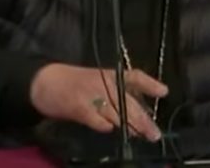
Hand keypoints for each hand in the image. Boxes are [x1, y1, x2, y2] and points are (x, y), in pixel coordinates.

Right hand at [29, 64, 167, 140]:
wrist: (45, 81)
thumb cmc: (74, 83)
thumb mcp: (98, 82)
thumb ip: (116, 94)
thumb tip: (137, 116)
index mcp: (110, 75)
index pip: (135, 77)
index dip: (150, 84)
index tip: (164, 92)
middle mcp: (104, 83)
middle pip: (129, 103)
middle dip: (143, 120)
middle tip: (154, 134)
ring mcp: (92, 94)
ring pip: (117, 113)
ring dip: (129, 126)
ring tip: (139, 135)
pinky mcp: (80, 107)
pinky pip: (98, 120)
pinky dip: (104, 126)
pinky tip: (108, 129)